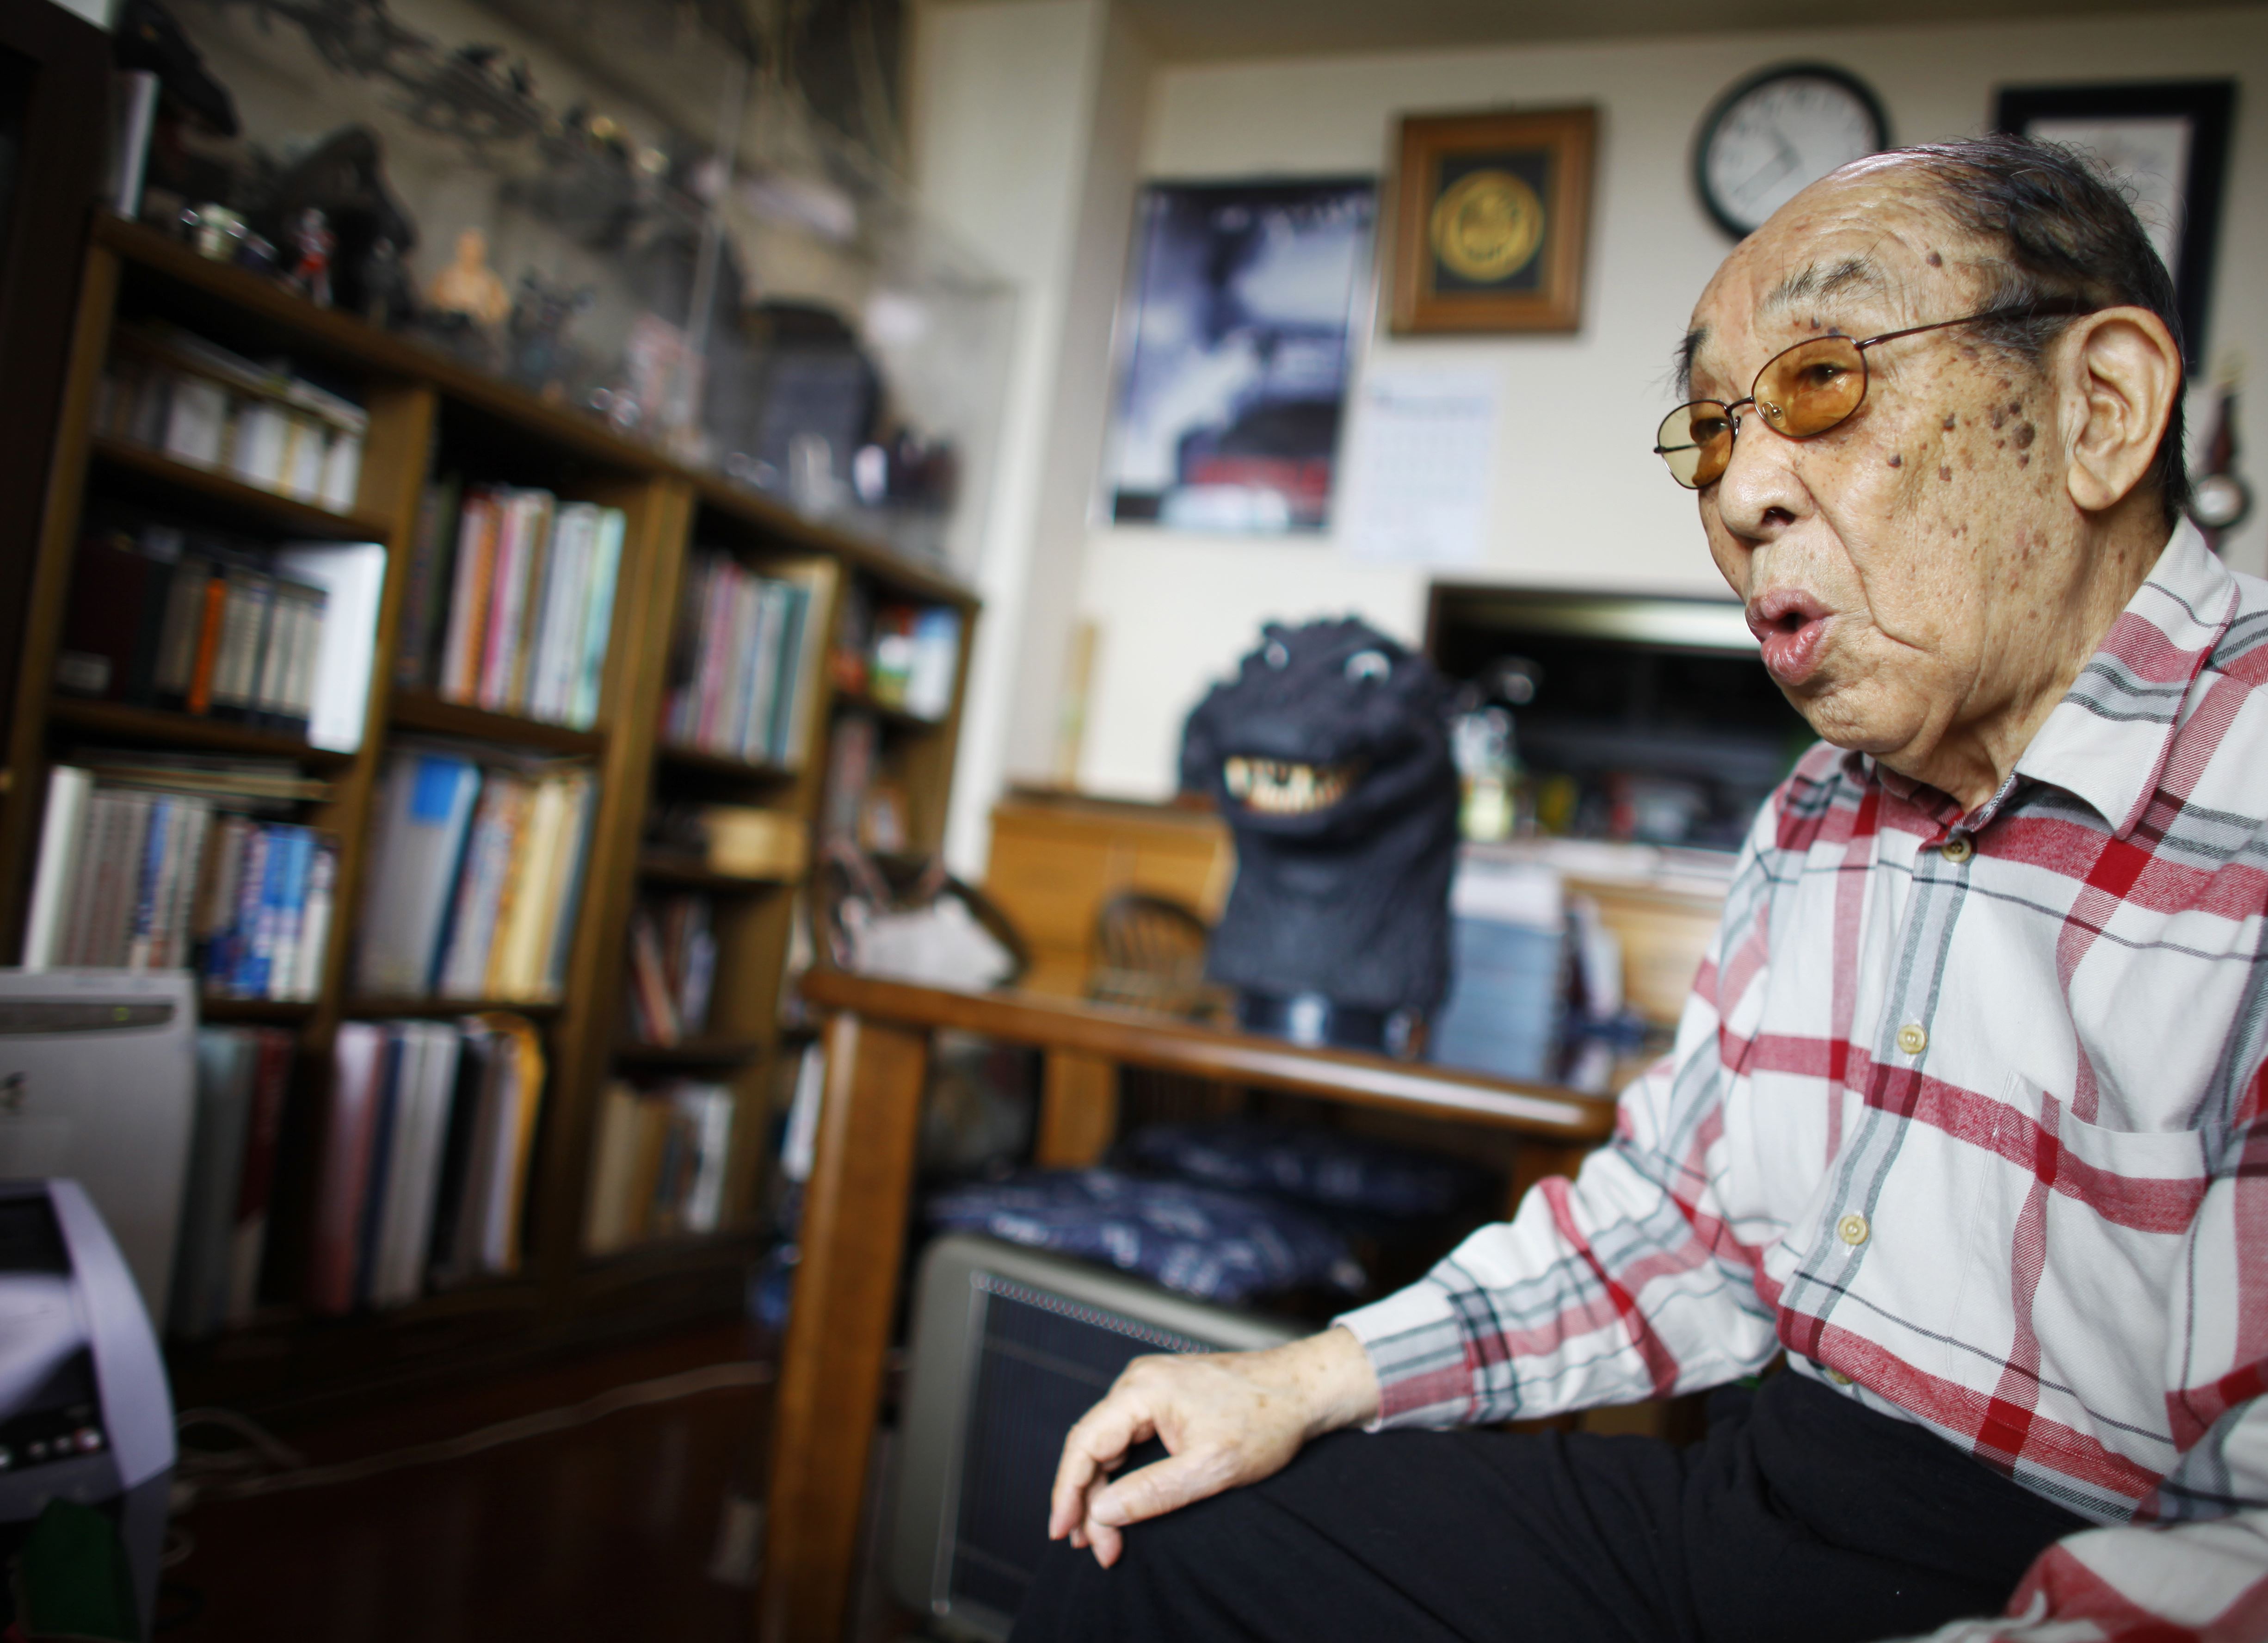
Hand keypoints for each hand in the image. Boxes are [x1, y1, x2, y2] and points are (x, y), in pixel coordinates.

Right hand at [1046, 1325, 1380, 1566]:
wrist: (1304, 1388)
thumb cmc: (1266, 1420)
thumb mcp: (1211, 1468)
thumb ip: (1152, 1491)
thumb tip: (1101, 1511)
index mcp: (1142, 1389)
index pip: (1084, 1443)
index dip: (1067, 1492)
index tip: (1061, 1533)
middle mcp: (1138, 1381)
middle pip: (1092, 1446)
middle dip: (1088, 1501)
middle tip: (1095, 1549)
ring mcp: (1150, 1387)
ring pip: (1109, 1444)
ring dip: (1103, 1490)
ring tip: (1104, 1537)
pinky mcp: (1165, 1398)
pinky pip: (1128, 1437)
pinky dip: (1122, 1473)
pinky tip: (1121, 1502)